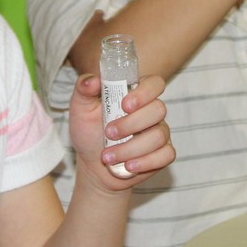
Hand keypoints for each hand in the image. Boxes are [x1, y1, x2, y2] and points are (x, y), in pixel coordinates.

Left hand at [68, 74, 173, 190]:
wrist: (92, 165)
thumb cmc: (88, 133)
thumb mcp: (80, 109)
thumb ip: (83, 89)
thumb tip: (93, 80)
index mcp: (136, 94)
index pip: (154, 83)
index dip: (144, 92)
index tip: (124, 105)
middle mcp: (151, 112)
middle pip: (158, 109)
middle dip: (131, 124)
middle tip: (108, 133)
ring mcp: (160, 132)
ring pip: (158, 136)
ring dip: (130, 148)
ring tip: (108, 156)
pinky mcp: (163, 154)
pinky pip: (166, 155)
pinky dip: (145, 162)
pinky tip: (128, 166)